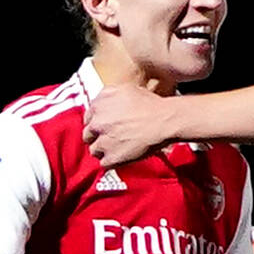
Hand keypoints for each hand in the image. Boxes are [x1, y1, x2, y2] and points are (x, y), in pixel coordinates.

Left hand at [89, 85, 204, 165]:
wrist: (165, 121)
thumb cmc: (151, 105)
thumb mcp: (126, 89)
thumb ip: (108, 97)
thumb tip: (103, 105)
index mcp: (99, 104)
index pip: (87, 118)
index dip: (97, 123)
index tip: (103, 127)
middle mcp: (97, 123)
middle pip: (88, 135)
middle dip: (98, 137)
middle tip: (110, 138)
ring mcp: (103, 141)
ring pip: (94, 150)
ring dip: (104, 150)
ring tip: (118, 148)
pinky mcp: (111, 158)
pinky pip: (104, 163)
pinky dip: (112, 161)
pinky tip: (122, 155)